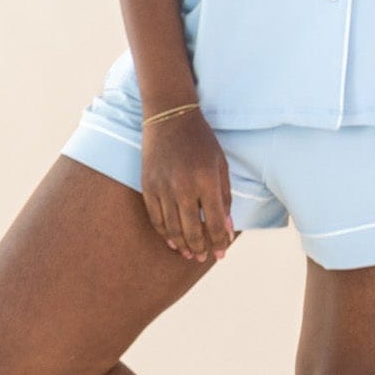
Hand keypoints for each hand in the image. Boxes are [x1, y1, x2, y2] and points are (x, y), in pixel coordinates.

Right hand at [141, 110, 235, 263]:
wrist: (170, 117)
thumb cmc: (202, 141)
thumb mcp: (221, 165)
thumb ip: (225, 198)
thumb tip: (226, 228)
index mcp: (206, 181)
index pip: (214, 223)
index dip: (219, 242)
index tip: (222, 252)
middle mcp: (183, 187)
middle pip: (192, 231)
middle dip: (201, 249)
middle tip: (205, 257)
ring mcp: (162, 187)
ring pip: (172, 229)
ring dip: (182, 245)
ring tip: (190, 254)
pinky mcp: (148, 186)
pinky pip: (156, 218)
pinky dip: (164, 233)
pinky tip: (172, 241)